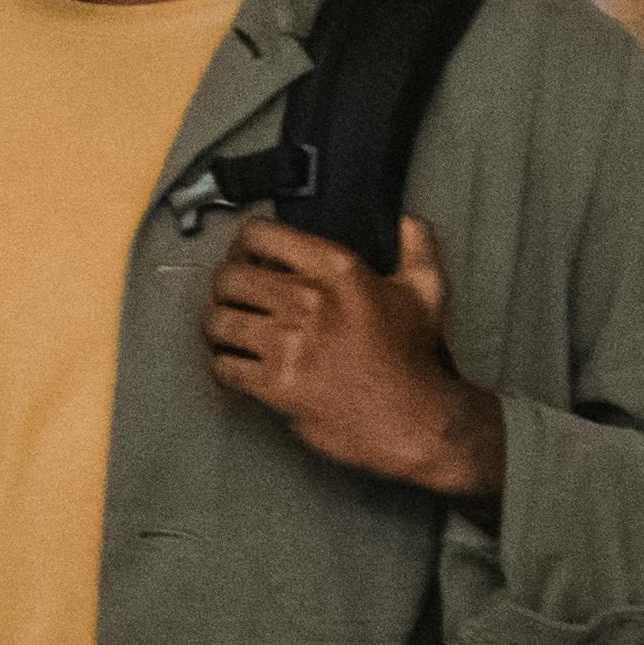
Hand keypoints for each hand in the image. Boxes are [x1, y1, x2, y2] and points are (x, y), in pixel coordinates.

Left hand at [206, 219, 506, 503]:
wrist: (413, 420)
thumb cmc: (414, 360)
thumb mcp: (425, 294)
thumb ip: (418, 251)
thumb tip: (412, 223)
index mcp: (337, 270)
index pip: (260, 235)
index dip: (242, 243)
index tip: (243, 254)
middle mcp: (308, 300)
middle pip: (228, 277)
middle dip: (225, 288)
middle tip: (232, 298)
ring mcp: (289, 342)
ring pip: (218, 321)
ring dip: (218, 327)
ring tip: (230, 332)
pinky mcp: (275, 382)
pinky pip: (223, 365)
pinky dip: (224, 366)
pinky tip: (237, 366)